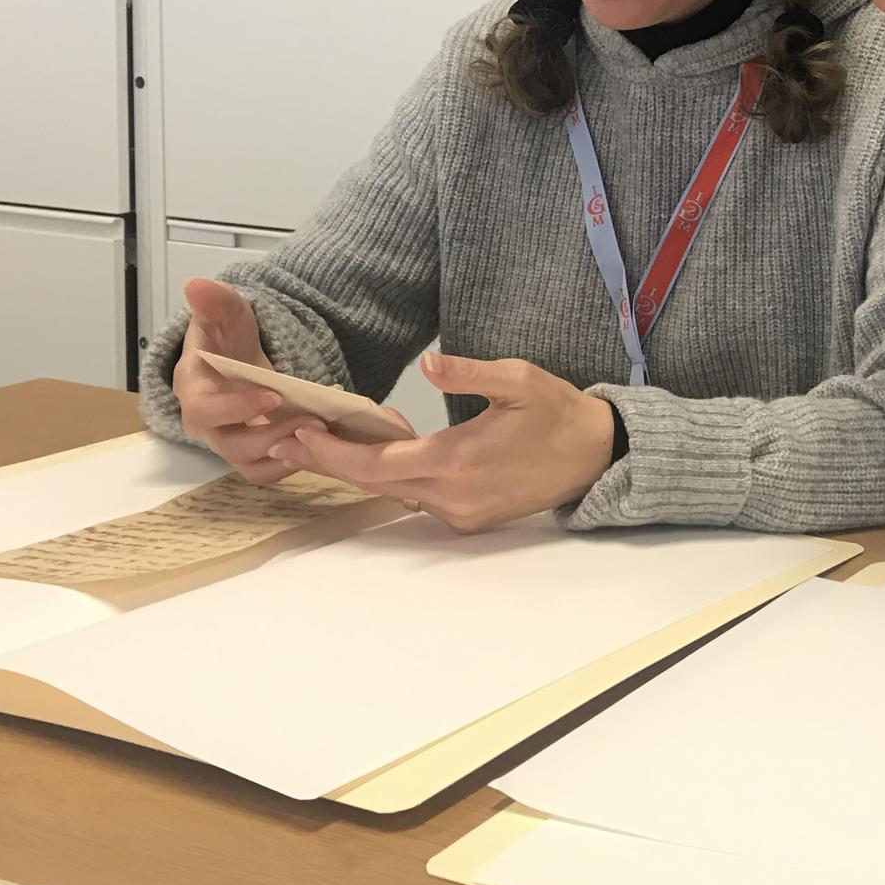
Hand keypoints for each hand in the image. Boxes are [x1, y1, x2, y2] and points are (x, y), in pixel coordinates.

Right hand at [171, 278, 304, 483]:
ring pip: (252, 464)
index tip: (274, 395)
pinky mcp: (250, 454)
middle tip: (313, 419)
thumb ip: (217, 303)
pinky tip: (319, 445)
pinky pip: (267, 471)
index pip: (205, 409)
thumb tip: (197, 286)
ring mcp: (228, 442)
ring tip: (322, 433)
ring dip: (288, 453)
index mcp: (192, 389)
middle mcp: (206, 423)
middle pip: (232, 445)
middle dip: (273, 435)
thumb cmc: (230, 336)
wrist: (244, 357)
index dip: (237, 407)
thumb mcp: (228, 314)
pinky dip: (292, 463)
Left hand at [267, 352, 616, 532]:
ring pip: (394, 492)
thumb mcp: (518, 379)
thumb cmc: (557, 412)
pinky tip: (383, 454)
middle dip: (330, 461)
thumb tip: (430, 364)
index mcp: (459, 460)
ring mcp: (461, 512)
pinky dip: (394, 477)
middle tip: (289, 440)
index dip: (332, 451)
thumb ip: (470, 372)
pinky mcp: (470, 520)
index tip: (299, 433)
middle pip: (374, 482)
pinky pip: (418, 498)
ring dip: (361, 468)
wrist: (596, 456)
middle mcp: (453, 495)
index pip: (377, 462)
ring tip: (324, 441)